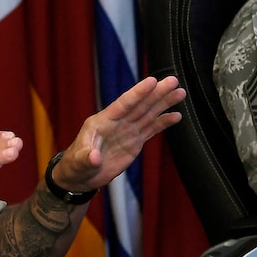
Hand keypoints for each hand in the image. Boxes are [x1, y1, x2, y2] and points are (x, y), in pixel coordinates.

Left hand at [51, 77, 186, 194]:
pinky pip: (152, 129)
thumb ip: (87, 157)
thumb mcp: (78, 161)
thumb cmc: (75, 165)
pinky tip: (177, 115)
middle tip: (174, 80)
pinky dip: (164, 122)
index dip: (138, 93)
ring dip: (164, 103)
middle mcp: (118, 122)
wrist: (81, 176)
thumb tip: (95, 158)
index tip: (152, 81)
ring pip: (149, 114)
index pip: (124, 103)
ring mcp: (128, 131)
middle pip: (141, 105)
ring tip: (181, 93)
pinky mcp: (135, 142)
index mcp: (103, 121)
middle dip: (157, 93)